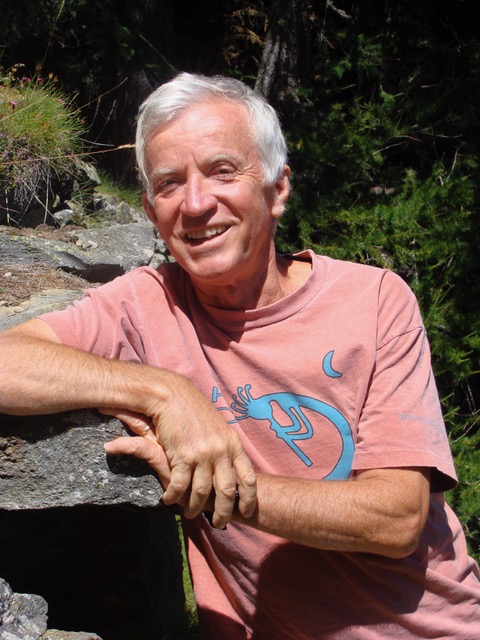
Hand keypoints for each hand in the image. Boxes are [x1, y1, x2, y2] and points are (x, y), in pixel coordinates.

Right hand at [100, 372, 256, 528]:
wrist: (173, 396)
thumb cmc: (194, 411)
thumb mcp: (218, 428)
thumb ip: (226, 448)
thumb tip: (232, 469)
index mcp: (233, 444)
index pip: (248, 477)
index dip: (249, 499)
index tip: (246, 512)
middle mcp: (221, 451)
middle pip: (228, 491)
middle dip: (223, 512)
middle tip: (218, 523)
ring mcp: (203, 454)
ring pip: (202, 493)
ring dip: (194, 507)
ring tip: (189, 514)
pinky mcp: (182, 456)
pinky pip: (180, 486)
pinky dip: (174, 496)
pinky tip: (169, 500)